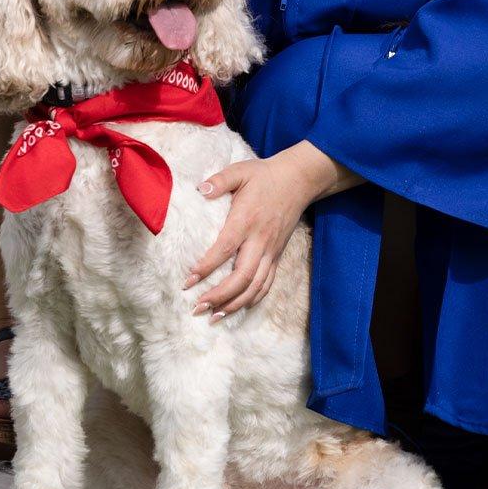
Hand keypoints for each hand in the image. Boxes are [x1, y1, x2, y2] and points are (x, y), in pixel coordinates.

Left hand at [184, 142, 339, 318]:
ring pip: (256, 286)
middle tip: (197, 307)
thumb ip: (218, 181)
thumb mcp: (239, 171)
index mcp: (246, 220)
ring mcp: (271, 250)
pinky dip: (253, 299)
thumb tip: (200, 190)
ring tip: (214, 317)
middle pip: (242, 276)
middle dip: (219, 296)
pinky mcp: (277, 255)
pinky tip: (238, 308)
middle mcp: (260, 240)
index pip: (225, 249)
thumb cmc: (264, 176)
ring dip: (235, 304)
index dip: (207, 268)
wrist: (298, 180)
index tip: (188, 281)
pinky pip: (267, 283)